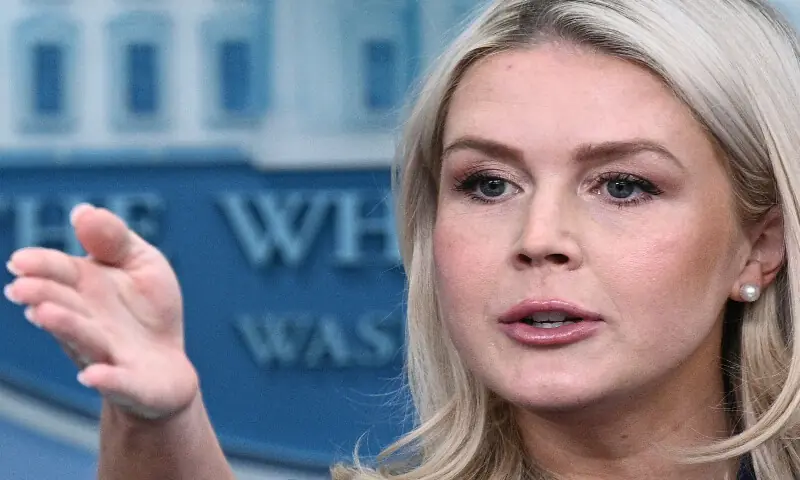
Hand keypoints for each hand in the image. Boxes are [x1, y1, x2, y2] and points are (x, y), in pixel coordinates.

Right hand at [4, 204, 197, 419]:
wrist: (166, 368)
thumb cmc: (147, 310)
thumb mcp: (140, 263)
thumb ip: (114, 240)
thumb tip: (82, 211)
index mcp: (86, 290)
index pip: (60, 274)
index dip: (41, 267)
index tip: (20, 261)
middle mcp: (89, 323)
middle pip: (65, 307)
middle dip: (44, 296)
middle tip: (21, 288)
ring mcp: (109, 355)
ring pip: (85, 341)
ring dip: (66, 328)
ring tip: (43, 314)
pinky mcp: (134, 384)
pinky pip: (120, 383)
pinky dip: (108, 380)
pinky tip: (92, 376)